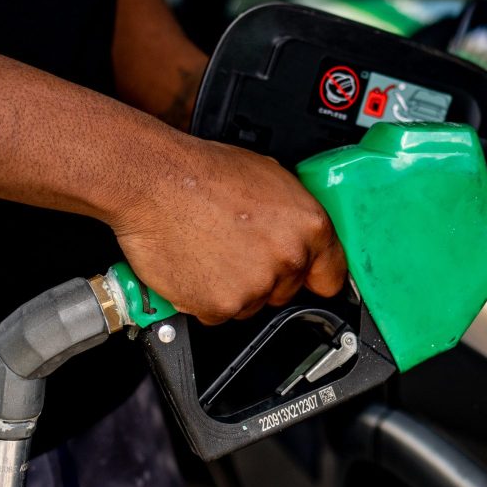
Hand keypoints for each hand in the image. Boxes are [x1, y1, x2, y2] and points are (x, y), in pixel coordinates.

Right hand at [110, 136, 347, 324]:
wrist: (154, 181)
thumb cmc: (202, 173)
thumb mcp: (268, 176)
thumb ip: (293, 214)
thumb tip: (300, 232)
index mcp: (308, 225)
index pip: (332, 275)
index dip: (315, 277)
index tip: (308, 281)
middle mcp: (287, 258)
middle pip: (286, 292)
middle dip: (264, 277)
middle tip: (235, 247)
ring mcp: (255, 286)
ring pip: (250, 304)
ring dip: (233, 287)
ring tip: (211, 249)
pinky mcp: (220, 306)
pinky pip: (217, 313)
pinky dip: (204, 297)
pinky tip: (196, 264)